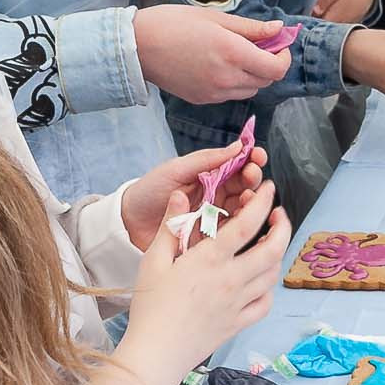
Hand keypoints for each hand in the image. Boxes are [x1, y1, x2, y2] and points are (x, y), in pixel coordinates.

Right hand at [117, 183, 289, 383]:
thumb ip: (170, 225)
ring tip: (270, 242)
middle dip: (283, 226)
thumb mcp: (153, 260)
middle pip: (273, 248)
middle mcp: (231, 280)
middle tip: (278, 214)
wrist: (156, 354)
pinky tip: (261, 280)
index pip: (248, 223)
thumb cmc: (150, 307)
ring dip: (277, 254)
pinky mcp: (238, 323)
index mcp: (211, 260)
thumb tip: (181, 194)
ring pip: (272, 274)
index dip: (264, 202)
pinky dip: (269, 288)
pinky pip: (265, 303)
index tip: (269, 189)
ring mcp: (238, 303)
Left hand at [119, 142, 271, 248]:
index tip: (256, 156)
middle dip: (253, 180)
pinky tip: (242, 219)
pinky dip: (240, 225)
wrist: (128, 222)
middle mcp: (215, 195)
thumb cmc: (149, 191)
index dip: (250, 160)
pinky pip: (230, 231)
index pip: (237, 166)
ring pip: (241, 209)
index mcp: (209, 176)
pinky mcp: (209, 238)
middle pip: (243, 187)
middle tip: (253, 176)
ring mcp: (213, 217)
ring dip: (250, 202)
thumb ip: (206, 159)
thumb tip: (238, 146)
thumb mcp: (176, 169)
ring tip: (248, 197)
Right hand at [133, 7, 290, 103]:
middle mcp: (227, 78)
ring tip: (237, 55)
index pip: (276, 69)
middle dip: (269, 64)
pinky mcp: (202, 100)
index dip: (284, 58)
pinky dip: (234, 82)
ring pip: (250, 90)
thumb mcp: (215, 18)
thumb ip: (251, 28)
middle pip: (266, 81)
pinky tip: (218, 65)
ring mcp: (214, 93)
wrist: (137, 46)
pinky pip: (230, 94)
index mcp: (233, 53)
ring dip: (253, 75)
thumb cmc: (174, 23)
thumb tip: (278, 29)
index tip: (278, 45)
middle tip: (258, 45)